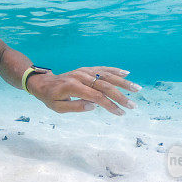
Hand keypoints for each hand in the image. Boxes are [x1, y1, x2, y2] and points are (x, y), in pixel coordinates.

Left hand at [26, 66, 140, 114]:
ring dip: (123, 82)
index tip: (120, 113)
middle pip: (105, 85)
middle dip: (121, 96)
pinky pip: (102, 68)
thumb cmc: (50, 98)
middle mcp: (81, 76)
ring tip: (137, 89)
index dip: (109, 105)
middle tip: (133, 105)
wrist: (44, 83)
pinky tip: (127, 72)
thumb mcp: (58, 107)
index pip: (96, 96)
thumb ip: (75, 107)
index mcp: (73, 86)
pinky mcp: (87, 69)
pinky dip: (115, 70)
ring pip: (106, 75)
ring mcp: (85, 71)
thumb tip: (93, 106)